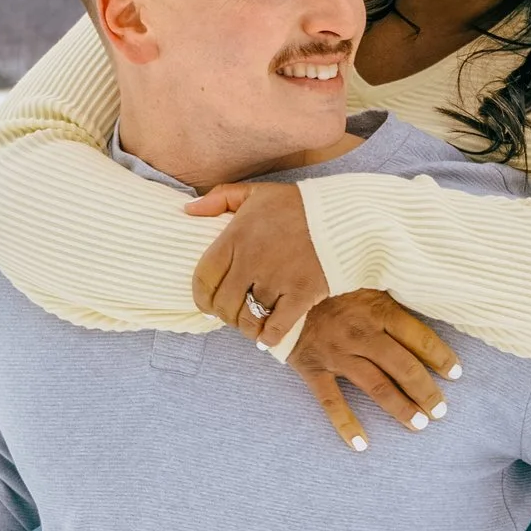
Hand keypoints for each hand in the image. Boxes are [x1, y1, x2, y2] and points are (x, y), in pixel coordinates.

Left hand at [186, 181, 329, 340]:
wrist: (342, 215)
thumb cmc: (296, 204)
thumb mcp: (255, 192)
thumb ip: (219, 199)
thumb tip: (188, 210)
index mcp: (236, 236)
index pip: (204, 278)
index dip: (201, 298)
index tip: (207, 305)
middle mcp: (251, 260)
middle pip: (224, 304)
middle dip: (223, 315)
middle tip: (231, 314)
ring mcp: (276, 279)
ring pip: (248, 318)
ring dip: (245, 326)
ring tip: (249, 324)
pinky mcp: (301, 294)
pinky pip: (276, 327)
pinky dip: (267, 338)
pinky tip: (265, 339)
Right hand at [285, 291, 461, 451]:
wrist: (277, 287)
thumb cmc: (326, 279)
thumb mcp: (363, 276)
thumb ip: (389, 293)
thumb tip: (425, 298)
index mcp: (378, 309)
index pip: (419, 338)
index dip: (441, 358)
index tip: (456, 374)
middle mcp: (361, 334)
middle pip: (404, 367)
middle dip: (426, 392)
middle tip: (440, 411)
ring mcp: (337, 353)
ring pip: (376, 386)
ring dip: (400, 408)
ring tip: (419, 424)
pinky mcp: (313, 367)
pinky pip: (331, 401)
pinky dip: (345, 424)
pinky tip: (361, 444)